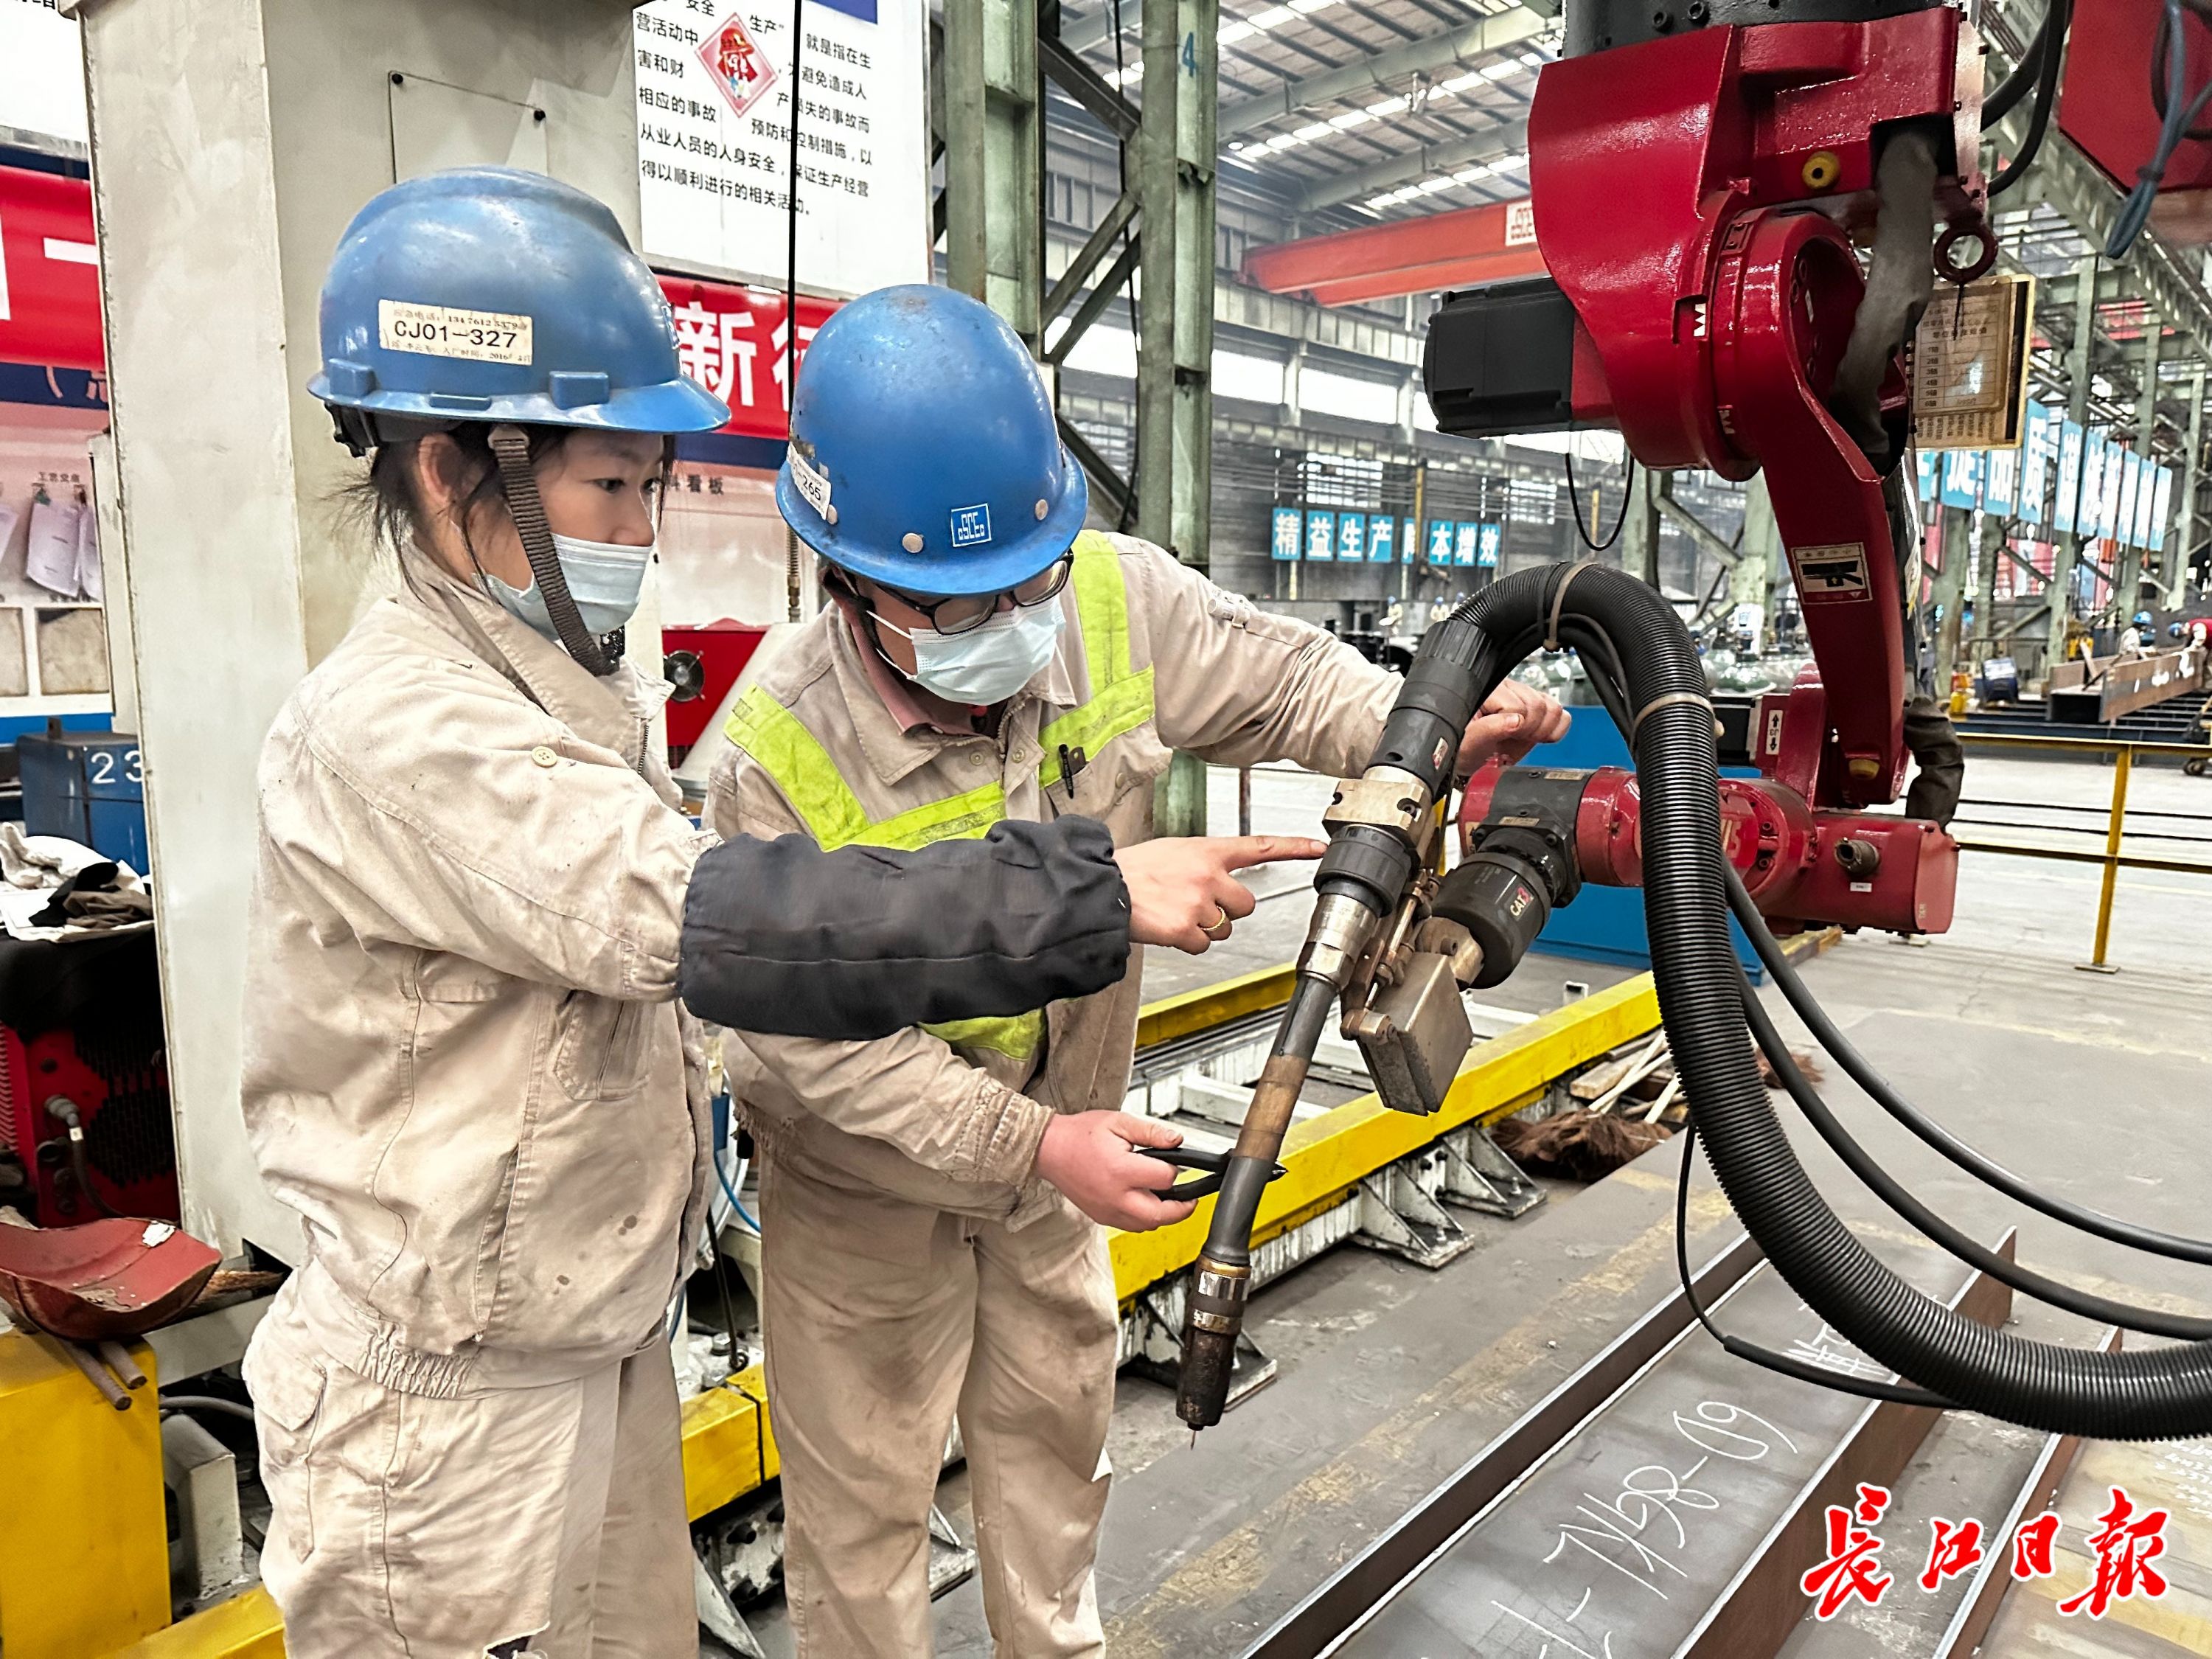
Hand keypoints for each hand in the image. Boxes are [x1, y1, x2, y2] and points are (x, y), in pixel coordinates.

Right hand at [1034, 1111, 1198, 1230]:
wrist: (1050, 1150)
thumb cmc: (1080, 1135)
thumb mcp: (1119, 1123)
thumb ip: (1151, 1132)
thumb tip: (1176, 1140)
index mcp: (1121, 1170)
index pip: (1165, 1179)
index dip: (1175, 1170)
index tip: (1174, 1163)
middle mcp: (1114, 1196)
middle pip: (1160, 1216)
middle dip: (1181, 1209)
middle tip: (1190, 1200)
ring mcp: (1107, 1210)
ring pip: (1146, 1226)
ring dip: (1162, 1216)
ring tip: (1168, 1200)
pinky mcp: (1101, 1217)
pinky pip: (1130, 1226)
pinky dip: (1144, 1219)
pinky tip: (1146, 1203)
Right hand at [1115, 834, 1327, 953]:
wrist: (1102, 889)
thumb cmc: (1131, 871)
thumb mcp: (1170, 852)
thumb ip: (1200, 863)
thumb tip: (1214, 879)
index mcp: (1206, 851)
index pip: (1258, 846)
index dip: (1292, 847)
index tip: (1316, 847)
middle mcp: (1208, 874)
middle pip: (1245, 904)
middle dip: (1226, 910)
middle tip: (1197, 905)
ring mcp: (1199, 902)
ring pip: (1225, 928)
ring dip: (1205, 927)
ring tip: (1176, 913)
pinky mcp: (1186, 928)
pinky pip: (1203, 945)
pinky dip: (1188, 942)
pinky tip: (1168, 927)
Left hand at [1456, 679, 1569, 773]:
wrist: (1463, 754)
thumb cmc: (1459, 748)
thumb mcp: (1466, 744)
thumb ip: (1487, 730)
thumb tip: (1516, 721)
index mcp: (1486, 690)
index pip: (1518, 708)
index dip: (1514, 730)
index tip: (1501, 744)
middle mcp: (1505, 686)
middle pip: (1539, 706)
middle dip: (1527, 733)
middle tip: (1507, 744)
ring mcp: (1522, 694)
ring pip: (1552, 709)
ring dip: (1537, 733)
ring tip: (1516, 741)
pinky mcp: (1533, 704)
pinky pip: (1560, 713)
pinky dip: (1552, 731)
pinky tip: (1532, 738)